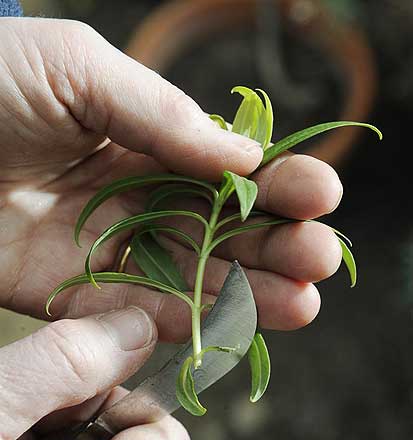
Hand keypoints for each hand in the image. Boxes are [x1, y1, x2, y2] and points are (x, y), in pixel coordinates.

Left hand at [0, 18, 342, 340]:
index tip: (320, 197)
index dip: (275, 182)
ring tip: (303, 304)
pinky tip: (228, 324)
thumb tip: (243, 154)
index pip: (224, 168)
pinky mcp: (68, 293)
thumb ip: (162, 114)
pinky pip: (134, 312)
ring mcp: (105, 248)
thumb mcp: (79, 70)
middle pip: (219, 229)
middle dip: (275, 244)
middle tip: (320, 259)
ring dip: (248, 293)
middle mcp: (133, 197)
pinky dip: (181, 321)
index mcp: (142, 138)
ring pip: (190, 277)